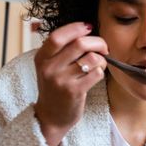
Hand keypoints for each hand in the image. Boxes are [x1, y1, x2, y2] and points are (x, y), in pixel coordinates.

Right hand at [33, 22, 108, 145]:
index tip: (88, 27)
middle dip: (98, 43)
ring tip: (100, 64)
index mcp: (42, 58)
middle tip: (104, 48)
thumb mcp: (49, 68)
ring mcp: (62, 80)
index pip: (58, 36)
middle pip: (79, 44)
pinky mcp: (75, 91)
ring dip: (102, 59)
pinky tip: (97, 75)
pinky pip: (96, 73)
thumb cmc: (55, 89)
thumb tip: (85, 32)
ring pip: (91, 58)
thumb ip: (61, 51)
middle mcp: (49, 68)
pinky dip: (101, 72)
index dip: (75, 28)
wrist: (51, 117)